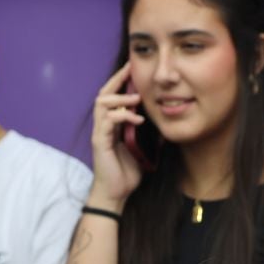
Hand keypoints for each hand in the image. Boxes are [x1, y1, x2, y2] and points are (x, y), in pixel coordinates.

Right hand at [89, 63, 146, 205]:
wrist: (115, 194)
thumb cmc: (126, 173)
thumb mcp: (142, 148)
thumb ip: (148, 134)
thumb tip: (164, 120)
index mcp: (111, 125)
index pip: (112, 97)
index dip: (120, 81)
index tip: (132, 69)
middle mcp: (102, 126)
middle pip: (103, 94)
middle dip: (117, 80)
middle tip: (131, 71)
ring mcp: (99, 133)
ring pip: (102, 104)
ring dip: (121, 98)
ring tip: (137, 99)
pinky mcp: (100, 143)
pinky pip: (107, 121)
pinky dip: (122, 116)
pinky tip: (137, 120)